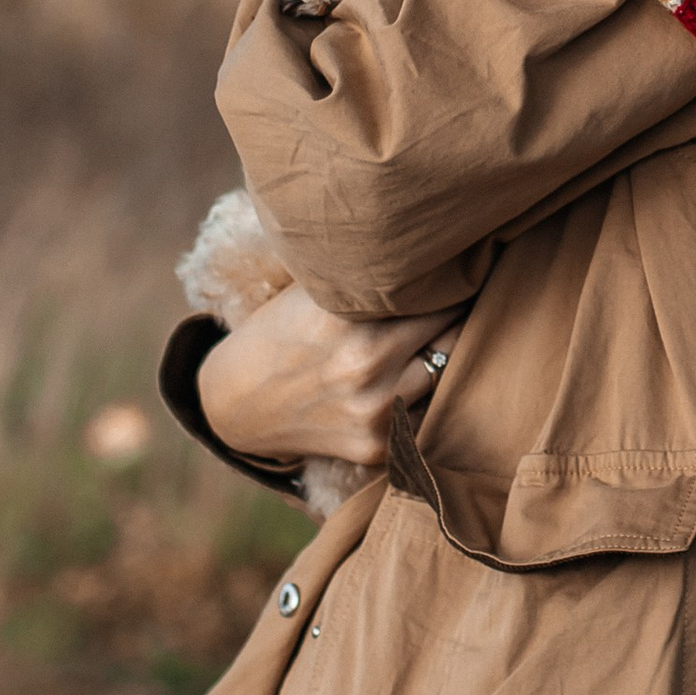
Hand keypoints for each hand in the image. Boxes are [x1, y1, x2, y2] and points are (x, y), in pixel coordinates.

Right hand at [196, 281, 440, 467]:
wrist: (235, 405)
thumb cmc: (279, 333)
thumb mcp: (312, 290)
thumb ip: (365, 275)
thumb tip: (423, 247)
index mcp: (348, 317)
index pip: (434, 290)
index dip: (447, 278)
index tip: (455, 270)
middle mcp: (366, 365)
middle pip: (452, 328)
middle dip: (456, 311)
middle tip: (461, 297)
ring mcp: (375, 411)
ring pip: (447, 370)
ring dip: (447, 351)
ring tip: (440, 333)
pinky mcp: (377, 447)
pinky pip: (426, 410)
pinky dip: (425, 391)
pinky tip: (413, 375)